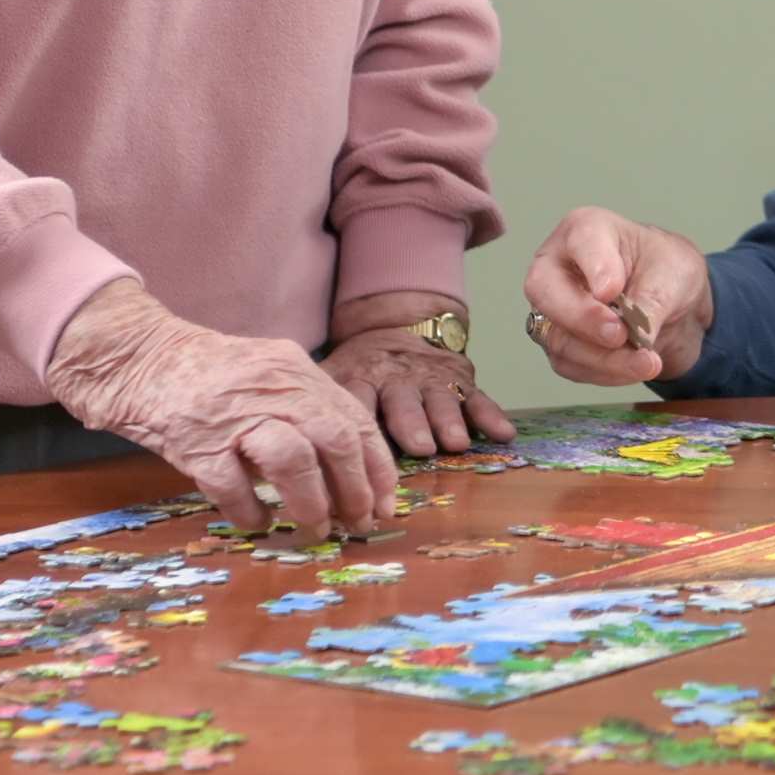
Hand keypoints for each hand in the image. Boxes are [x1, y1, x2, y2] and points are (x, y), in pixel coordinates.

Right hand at [42, 278, 393, 534]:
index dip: (378, 468)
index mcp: (297, 372)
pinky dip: (251, 511)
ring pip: (292, 459)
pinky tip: (258, 523)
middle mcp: (273, 389)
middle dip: (355, 490)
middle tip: (357, 523)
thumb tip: (353, 470)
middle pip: (335, 439)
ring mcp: (234, 414)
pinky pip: (231, 485)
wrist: (142, 359)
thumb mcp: (272, 376)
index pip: (355, 421)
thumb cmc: (213, 377)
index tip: (387, 504)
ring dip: (311, 503)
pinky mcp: (195, 441)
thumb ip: (309, 409)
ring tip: (315, 529)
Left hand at [326, 320, 518, 459]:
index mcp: (362, 377)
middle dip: (412, 424)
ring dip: (448, 420)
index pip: (357, 402)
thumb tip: (270, 450)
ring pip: (442, 399)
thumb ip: (311, 405)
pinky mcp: (461, 380)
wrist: (399, 322)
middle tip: (419, 446)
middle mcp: (398, 379)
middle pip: (405, 402)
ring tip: (455, 442)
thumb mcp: (331, 375)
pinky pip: (479, 397)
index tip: (361, 452)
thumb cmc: (359, 366)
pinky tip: (504, 433)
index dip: (360, 427)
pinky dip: (491, 415)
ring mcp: (432, 379)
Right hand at [523, 207, 715, 383]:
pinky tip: (633, 369)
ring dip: (604, 358)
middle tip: (620, 335)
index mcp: (586, 230)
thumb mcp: (675, 275)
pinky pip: (572, 365)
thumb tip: (635, 335)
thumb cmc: (666, 271)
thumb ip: (652, 300)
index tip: (613, 291)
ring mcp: (553, 309)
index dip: (594, 266)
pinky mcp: (561, 344)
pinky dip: (605, 372)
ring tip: (646, 362)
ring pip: (559, 337)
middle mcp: (558, 267)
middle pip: (544, 289)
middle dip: (583, 318)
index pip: (580, 240)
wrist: (673, 305)